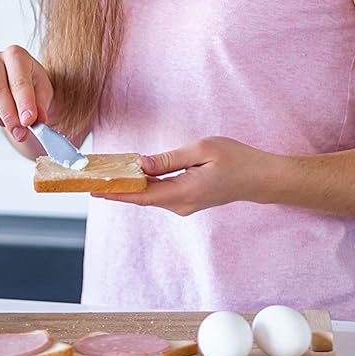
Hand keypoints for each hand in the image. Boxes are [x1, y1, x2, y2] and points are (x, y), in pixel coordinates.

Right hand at [0, 45, 54, 143]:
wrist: (18, 84)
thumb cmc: (31, 84)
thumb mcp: (44, 92)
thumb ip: (40, 106)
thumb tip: (35, 120)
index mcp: (15, 54)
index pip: (18, 81)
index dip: (23, 104)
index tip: (28, 121)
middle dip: (9, 116)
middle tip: (20, 132)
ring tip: (11, 121)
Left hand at [96, 136, 276, 215]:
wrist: (260, 178)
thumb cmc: (236, 159)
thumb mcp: (202, 150)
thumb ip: (169, 159)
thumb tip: (141, 164)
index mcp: (184, 192)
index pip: (142, 196)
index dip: (116, 193)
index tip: (94, 190)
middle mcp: (182, 204)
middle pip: (142, 197)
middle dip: (117, 187)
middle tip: (93, 176)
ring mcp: (185, 205)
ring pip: (151, 196)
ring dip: (130, 186)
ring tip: (107, 173)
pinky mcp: (188, 201)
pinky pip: (160, 194)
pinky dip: (145, 186)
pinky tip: (133, 176)